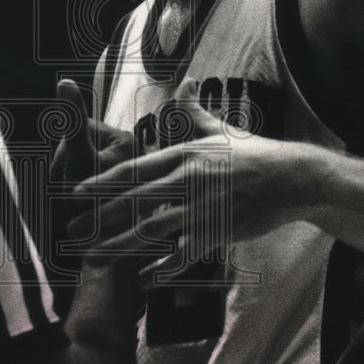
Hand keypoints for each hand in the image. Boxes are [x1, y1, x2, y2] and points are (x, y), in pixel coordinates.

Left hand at [67, 79, 308, 264]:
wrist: (292, 178)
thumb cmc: (254, 154)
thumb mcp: (220, 130)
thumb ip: (193, 112)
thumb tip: (185, 84)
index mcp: (184, 155)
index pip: (134, 169)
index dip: (103, 181)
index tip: (77, 192)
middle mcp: (187, 180)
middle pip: (134, 201)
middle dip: (99, 216)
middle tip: (71, 229)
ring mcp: (202, 208)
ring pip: (152, 228)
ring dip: (120, 244)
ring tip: (95, 256)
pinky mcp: (218, 231)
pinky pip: (184, 254)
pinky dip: (162, 269)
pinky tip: (142, 280)